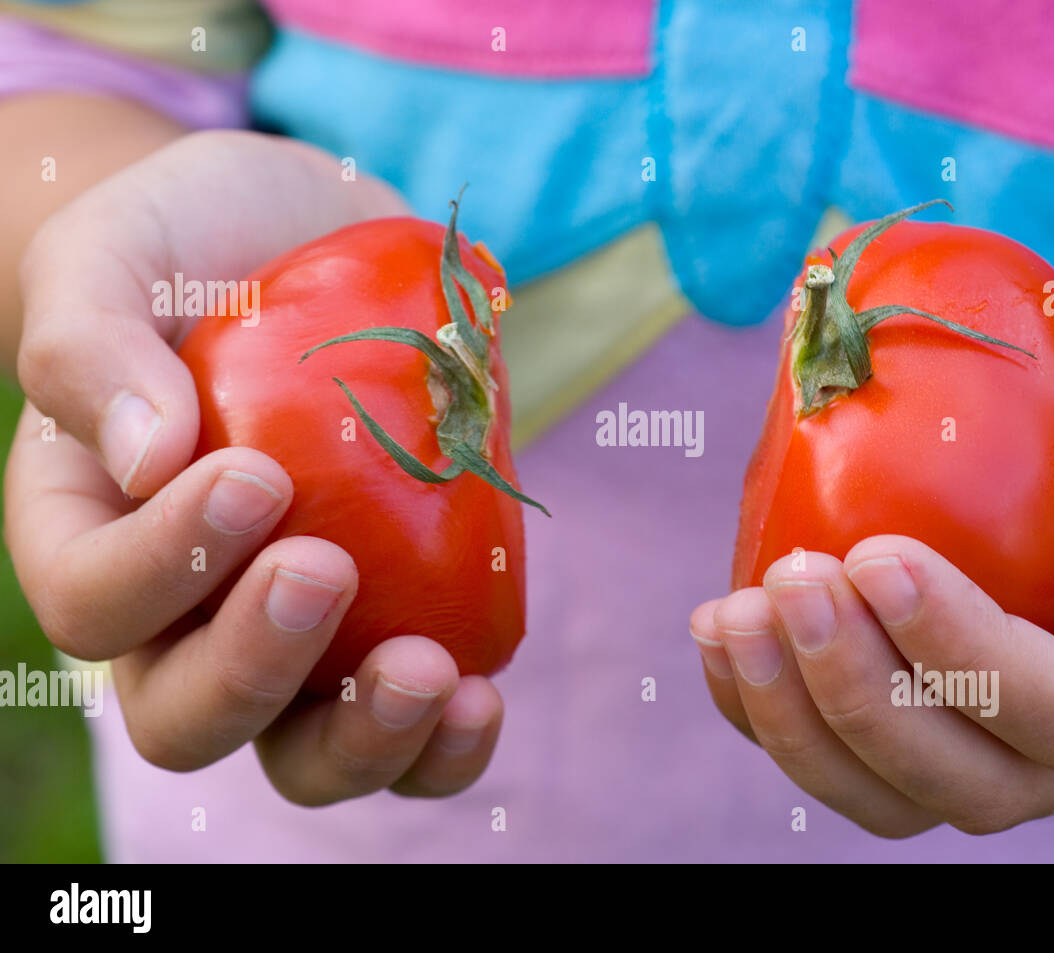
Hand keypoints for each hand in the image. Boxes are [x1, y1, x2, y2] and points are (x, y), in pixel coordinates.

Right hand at [6, 131, 503, 803]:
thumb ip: (92, 341)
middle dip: (254, 668)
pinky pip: (404, 731)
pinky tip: (480, 694)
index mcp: (90, 534)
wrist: (318, 244)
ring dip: (362, 739)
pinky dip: (442, 742)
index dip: (163, 566)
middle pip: (185, 716)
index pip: (93, 602)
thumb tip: (144, 458)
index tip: (254, 477)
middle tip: (326, 569)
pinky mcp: (388, 627)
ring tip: (429, 675)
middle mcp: (180, 613)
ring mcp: (294, 636)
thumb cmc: (201, 243)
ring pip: (298, 754)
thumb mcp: (121, 250)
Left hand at [691, 231, 1053, 835]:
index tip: (873, 553)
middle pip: (965, 778)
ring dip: (798, 720)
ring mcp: (1003, 705)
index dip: (959, 656)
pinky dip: (773, 703)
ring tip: (731, 618)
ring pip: (894, 783)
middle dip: (859, 697)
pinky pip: (848, 733)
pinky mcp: (933, 667)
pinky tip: (722, 631)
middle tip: (788, 586)